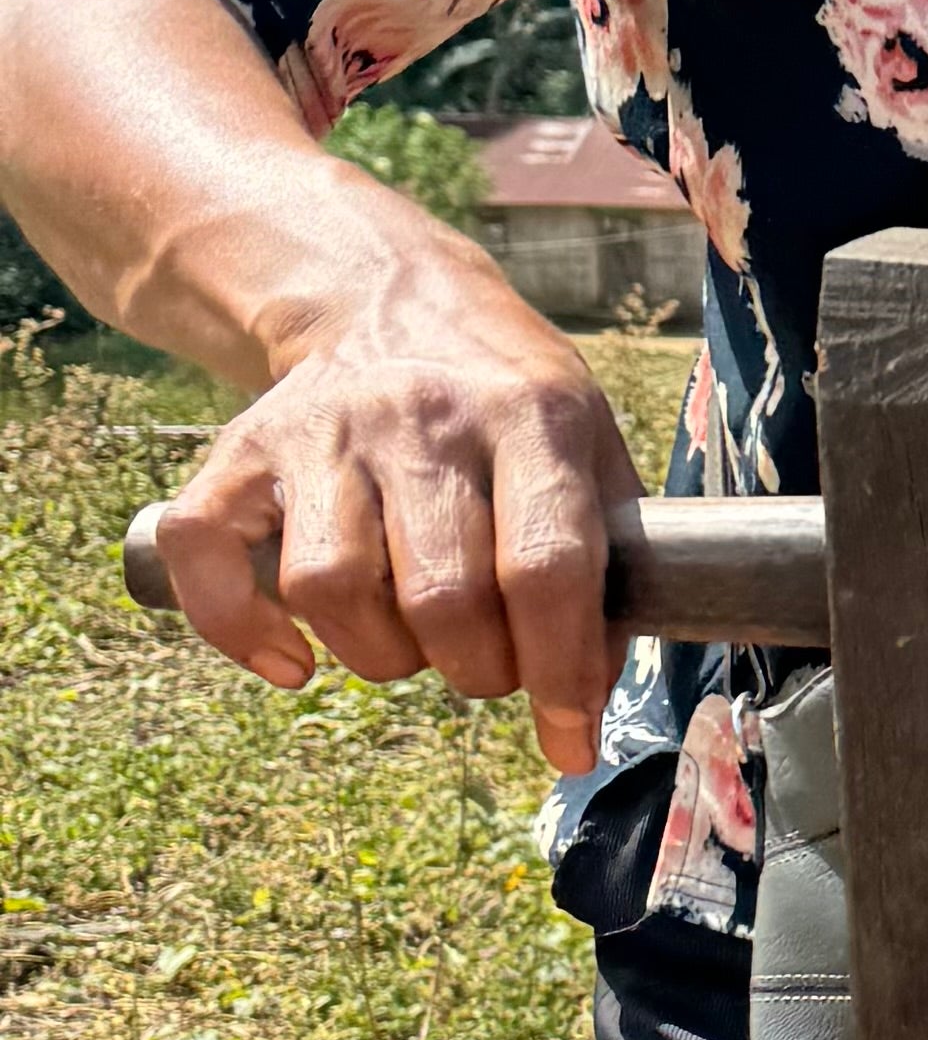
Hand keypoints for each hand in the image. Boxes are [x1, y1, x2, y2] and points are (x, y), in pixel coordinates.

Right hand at [154, 265, 640, 773]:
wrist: (392, 298)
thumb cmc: (510, 403)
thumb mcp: (592, 445)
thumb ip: (610, 564)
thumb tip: (589, 702)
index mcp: (530, 415)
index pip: (545, 567)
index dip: (562, 673)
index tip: (571, 741)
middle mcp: (421, 418)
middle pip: (441, 597)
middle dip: (478, 673)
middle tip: (490, 668)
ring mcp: (322, 431)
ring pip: (332, 588)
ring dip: (379, 659)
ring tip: (412, 648)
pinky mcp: (240, 451)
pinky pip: (207, 555)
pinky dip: (240, 629)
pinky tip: (294, 659)